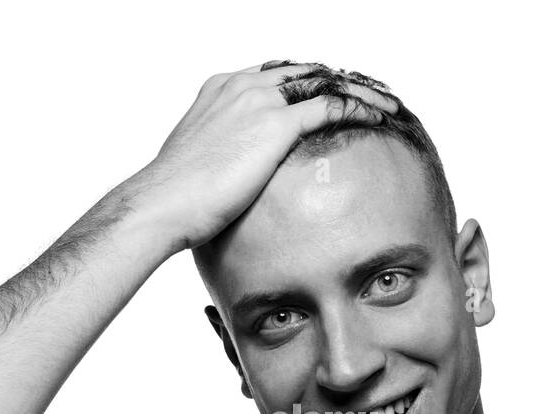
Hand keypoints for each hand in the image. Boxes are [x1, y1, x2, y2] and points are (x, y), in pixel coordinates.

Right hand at [126, 62, 398, 250]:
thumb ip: (222, 156)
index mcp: (221, 87)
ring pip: (325, 81)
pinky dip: (359, 107)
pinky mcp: (274, 124)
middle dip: (343, 79)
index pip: (278, 72)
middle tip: (372, 92)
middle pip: (307, 70)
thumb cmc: (175, 198)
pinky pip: (330, 106)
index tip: (334, 93)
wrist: (162, 204)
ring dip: (361, 89)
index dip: (312, 81)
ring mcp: (258, 100)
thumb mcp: (199, 164)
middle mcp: (242, 84)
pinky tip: (380, 117)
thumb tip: (233, 179)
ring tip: (388, 102)